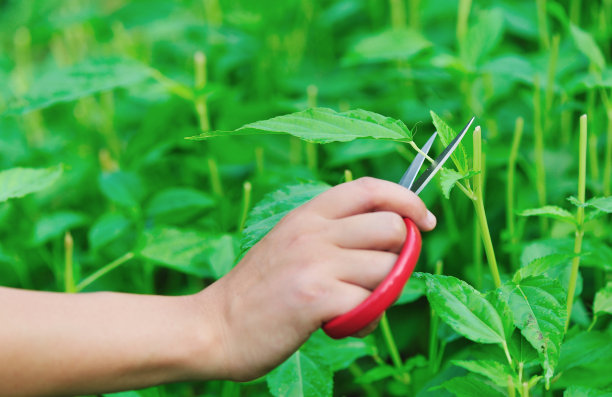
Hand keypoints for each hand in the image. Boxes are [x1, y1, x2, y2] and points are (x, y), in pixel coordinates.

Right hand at [194, 177, 436, 380]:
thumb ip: (331, 234)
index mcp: (308, 214)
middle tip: (381, 277)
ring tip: (356, 308)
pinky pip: (371, 304)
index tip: (424, 220)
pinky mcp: (316, 298)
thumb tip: (390, 233)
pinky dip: (366, 319)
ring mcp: (315, 263)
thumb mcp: (289, 244)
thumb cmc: (257, 291)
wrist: (213, 327)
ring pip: (387, 270)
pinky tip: (343, 325)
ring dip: (383, 294)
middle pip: (391, 228)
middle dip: (400, 255)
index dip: (407, 200)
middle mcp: (313, 232)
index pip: (370, 188)